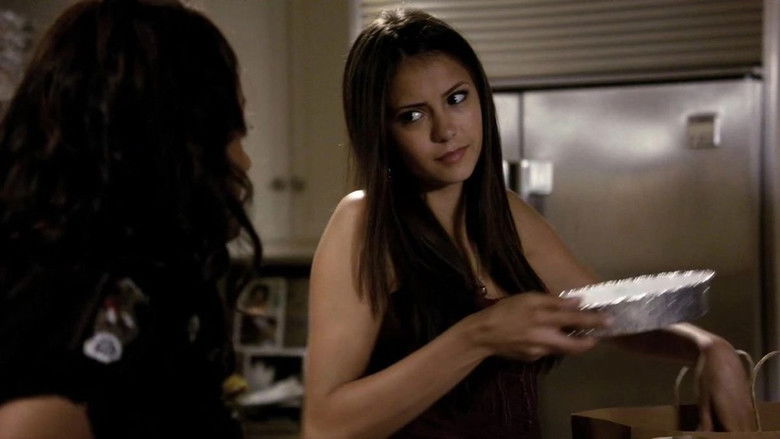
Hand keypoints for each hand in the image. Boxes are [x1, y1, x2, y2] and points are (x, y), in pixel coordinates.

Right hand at [465, 292, 611, 361]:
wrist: (483, 335)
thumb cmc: (505, 311)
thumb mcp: (528, 298)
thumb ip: (553, 301)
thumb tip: (578, 302)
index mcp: (543, 317)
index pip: (575, 319)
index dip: (593, 320)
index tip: (608, 320)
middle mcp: (544, 336)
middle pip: (575, 345)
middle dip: (590, 342)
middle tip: (597, 337)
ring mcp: (539, 351)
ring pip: (563, 349)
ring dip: (572, 343)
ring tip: (575, 335)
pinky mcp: (533, 358)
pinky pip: (548, 350)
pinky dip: (552, 344)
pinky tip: (544, 337)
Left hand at [696, 338, 754, 430]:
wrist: (720, 355)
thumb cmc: (708, 376)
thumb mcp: (703, 400)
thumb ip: (706, 421)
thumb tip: (702, 435)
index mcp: (733, 415)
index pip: (734, 437)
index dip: (724, 438)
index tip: (712, 436)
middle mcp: (745, 415)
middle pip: (741, 435)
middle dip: (729, 435)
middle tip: (713, 432)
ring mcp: (749, 409)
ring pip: (747, 429)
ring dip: (734, 431)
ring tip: (718, 426)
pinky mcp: (749, 403)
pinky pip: (748, 422)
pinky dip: (739, 425)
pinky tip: (725, 421)